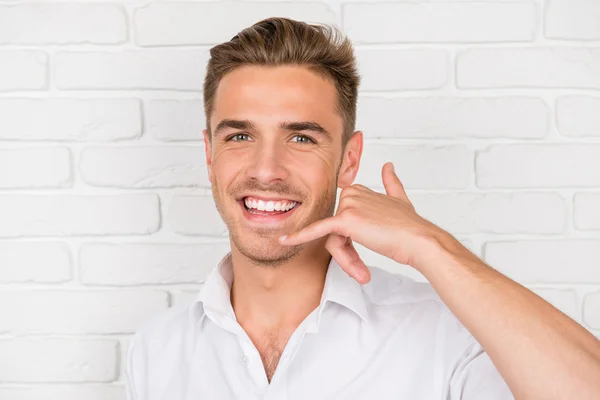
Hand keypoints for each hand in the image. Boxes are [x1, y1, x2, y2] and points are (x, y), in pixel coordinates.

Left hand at [278, 162, 440, 283]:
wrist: (419, 240)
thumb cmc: (411, 227)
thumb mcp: (400, 200)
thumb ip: (391, 183)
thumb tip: (388, 165)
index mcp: (360, 190)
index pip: (343, 220)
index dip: (352, 239)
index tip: (368, 248)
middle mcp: (352, 194)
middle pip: (336, 230)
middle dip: (347, 251)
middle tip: (362, 269)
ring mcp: (349, 205)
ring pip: (334, 238)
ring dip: (346, 259)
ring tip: (362, 272)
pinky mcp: (346, 220)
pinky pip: (319, 230)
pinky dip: (300, 236)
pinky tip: (285, 240)